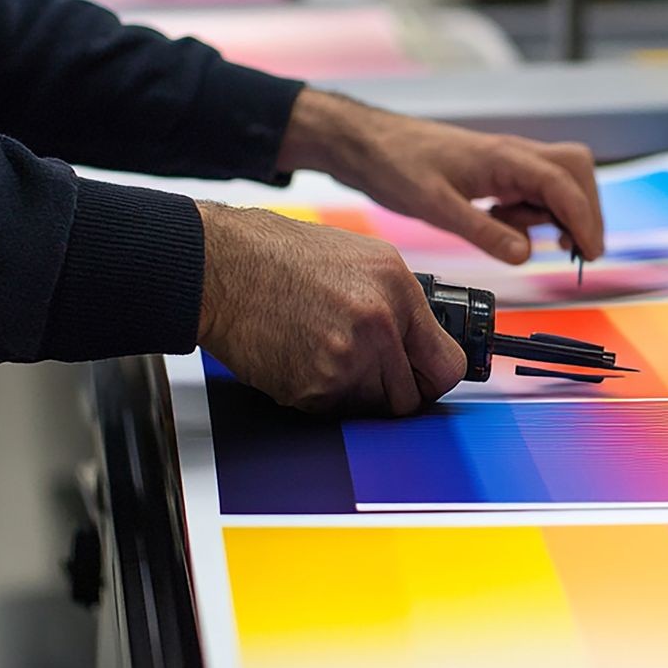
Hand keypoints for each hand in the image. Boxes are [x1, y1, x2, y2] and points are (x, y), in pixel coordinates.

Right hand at [195, 201, 467, 415]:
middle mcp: (376, 329)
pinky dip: (323, 394)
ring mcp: (341, 363)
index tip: (424, 377)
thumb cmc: (287, 256)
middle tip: (371, 369)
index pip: (445, 368)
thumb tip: (429, 344)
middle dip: (395, 391)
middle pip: (408, 399)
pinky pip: (332, 411)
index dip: (435, 378)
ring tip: (330, 354)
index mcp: (397, 293)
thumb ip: (407, 305)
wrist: (222, 265)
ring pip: (370, 410)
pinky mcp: (308, 389)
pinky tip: (305, 357)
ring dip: (357, 394)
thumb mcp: (368, 259)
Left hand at [274, 90, 605, 264]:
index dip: (584, 221)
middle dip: (585, 213)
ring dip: (559, 214)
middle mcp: (513, 154)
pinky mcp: (496, 172)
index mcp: (504, 158)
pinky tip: (506, 228)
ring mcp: (507, 162)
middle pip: (577, 173)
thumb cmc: (395, 165)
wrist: (366, 144)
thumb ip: (483, 231)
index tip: (589, 255)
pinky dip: (535, 213)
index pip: (564, 186)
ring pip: (560, 181)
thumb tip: (527, 256)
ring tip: (528, 240)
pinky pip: (534, 190)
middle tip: (574, 252)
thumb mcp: (436, 207)